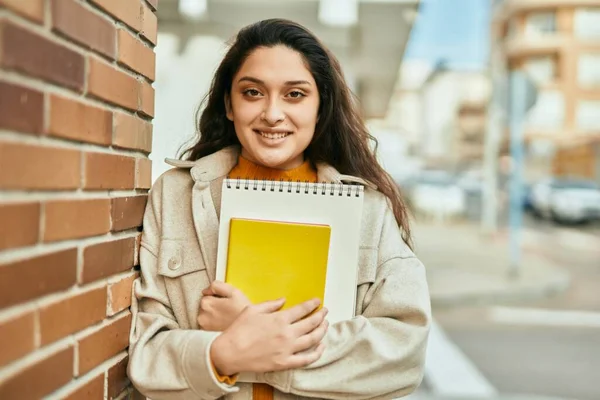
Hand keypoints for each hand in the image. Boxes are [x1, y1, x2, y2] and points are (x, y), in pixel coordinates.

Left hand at [197, 281, 251, 331]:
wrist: (246, 331)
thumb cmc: (242, 311)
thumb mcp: (234, 292)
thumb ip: (217, 286)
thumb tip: (206, 290)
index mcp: (206, 303)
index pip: (206, 294)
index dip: (217, 296)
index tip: (226, 301)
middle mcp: (201, 315)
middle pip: (204, 304)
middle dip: (213, 304)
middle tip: (226, 308)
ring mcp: (203, 325)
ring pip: (204, 313)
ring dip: (212, 313)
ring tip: (225, 316)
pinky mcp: (206, 332)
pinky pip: (206, 322)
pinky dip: (212, 321)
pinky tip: (222, 322)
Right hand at [210, 298, 328, 375]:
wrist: (229, 352)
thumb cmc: (238, 330)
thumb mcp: (253, 310)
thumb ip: (271, 304)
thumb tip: (283, 300)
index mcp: (279, 319)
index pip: (303, 309)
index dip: (312, 304)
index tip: (318, 301)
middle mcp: (287, 334)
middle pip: (311, 323)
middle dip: (321, 316)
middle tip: (325, 311)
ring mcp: (287, 349)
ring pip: (313, 340)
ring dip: (322, 331)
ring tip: (325, 325)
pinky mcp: (284, 363)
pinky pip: (306, 359)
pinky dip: (317, 353)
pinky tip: (321, 347)